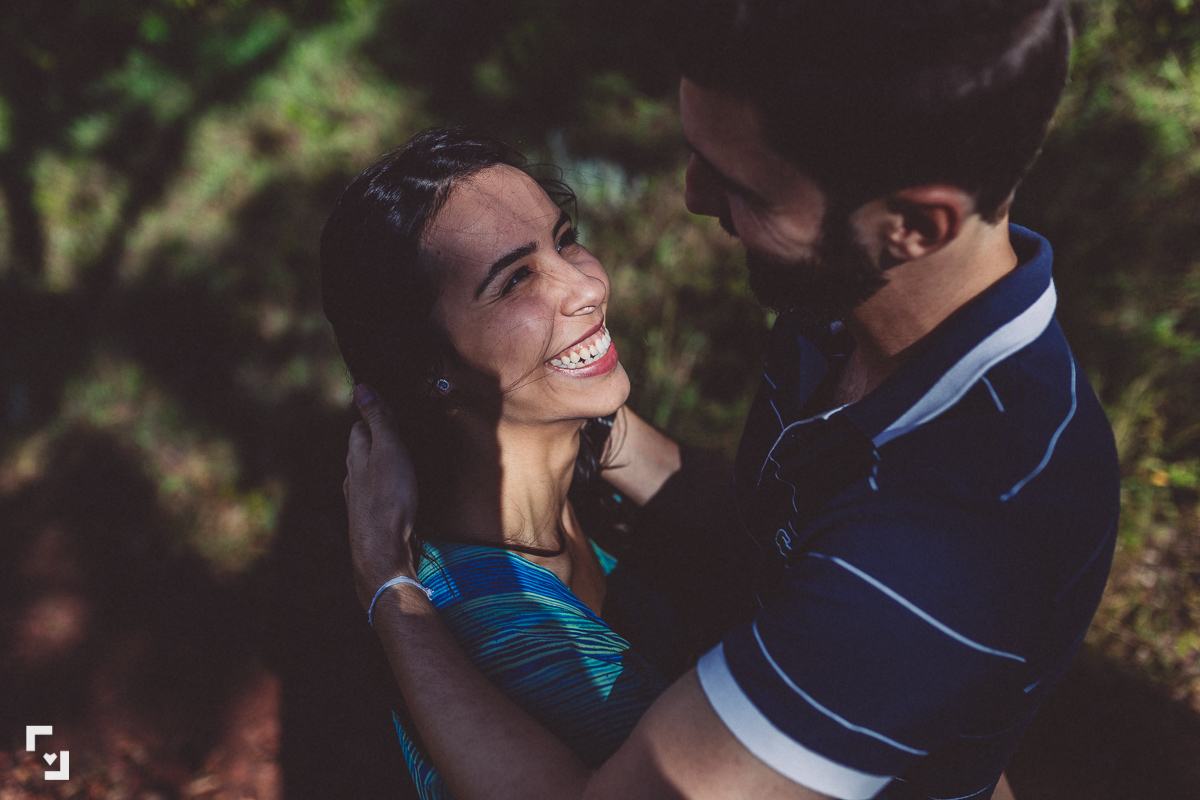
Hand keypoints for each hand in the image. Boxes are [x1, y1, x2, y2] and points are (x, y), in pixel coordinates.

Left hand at [345, 384, 419, 609]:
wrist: (382, 548)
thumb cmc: (387, 498)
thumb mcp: (388, 450)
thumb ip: (377, 420)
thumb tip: (361, 388)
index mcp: (356, 456)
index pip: (359, 426)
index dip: (372, 414)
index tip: (387, 406)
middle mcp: (353, 476)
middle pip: (361, 449)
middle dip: (375, 438)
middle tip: (396, 428)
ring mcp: (359, 498)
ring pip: (367, 472)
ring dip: (380, 463)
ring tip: (398, 457)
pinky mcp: (369, 516)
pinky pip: (376, 492)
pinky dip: (384, 485)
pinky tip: (394, 491)